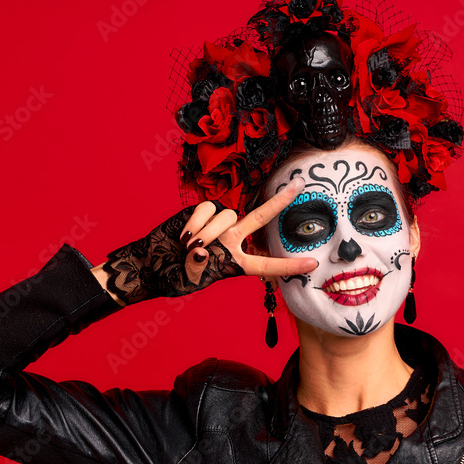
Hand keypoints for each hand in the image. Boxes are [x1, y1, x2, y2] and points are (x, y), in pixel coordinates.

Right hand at [100, 178, 316, 305]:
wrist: (150, 262)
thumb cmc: (172, 276)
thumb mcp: (186, 280)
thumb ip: (196, 267)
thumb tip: (200, 250)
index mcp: (236, 263)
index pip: (267, 265)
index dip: (289, 266)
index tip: (313, 265)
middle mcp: (232, 241)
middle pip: (259, 218)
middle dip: (280, 201)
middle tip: (301, 184)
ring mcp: (218, 225)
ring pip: (226, 215)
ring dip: (207, 231)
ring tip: (189, 246)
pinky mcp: (201, 212)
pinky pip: (207, 209)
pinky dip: (195, 221)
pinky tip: (184, 234)